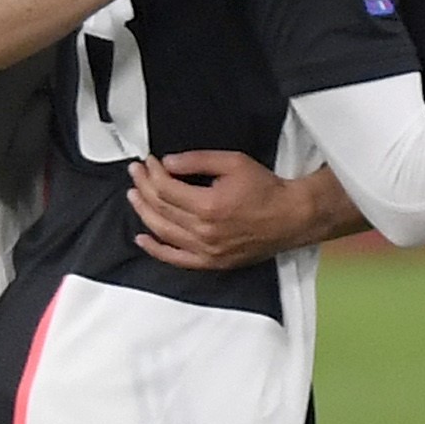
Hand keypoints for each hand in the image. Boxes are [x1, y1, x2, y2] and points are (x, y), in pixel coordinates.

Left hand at [127, 151, 354, 269]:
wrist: (291, 217)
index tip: (148, 162)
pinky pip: (176, 259)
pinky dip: (156, 250)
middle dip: (143, 187)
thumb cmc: (266, 189)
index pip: (166, 189)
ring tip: (134, 196)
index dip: (152, 173)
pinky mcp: (211, 262)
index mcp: (209, 205)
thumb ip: (198, 161)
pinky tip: (142, 238)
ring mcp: (206, 250)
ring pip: (163, 232)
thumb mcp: (233, 162)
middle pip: (161, 208)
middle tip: (135, 173)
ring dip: (144, 213)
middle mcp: (204, 231)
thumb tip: (168, 162)